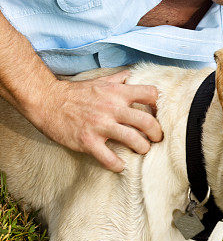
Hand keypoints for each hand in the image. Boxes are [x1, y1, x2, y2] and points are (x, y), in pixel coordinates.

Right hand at [33, 70, 162, 171]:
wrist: (47, 101)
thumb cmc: (75, 93)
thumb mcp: (100, 81)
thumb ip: (119, 79)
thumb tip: (132, 75)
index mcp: (117, 92)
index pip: (150, 93)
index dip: (158, 104)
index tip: (158, 113)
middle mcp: (112, 108)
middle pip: (147, 121)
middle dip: (156, 132)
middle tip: (156, 138)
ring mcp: (100, 125)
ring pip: (133, 140)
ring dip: (143, 148)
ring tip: (142, 150)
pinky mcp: (88, 141)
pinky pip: (109, 158)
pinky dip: (118, 165)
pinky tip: (120, 165)